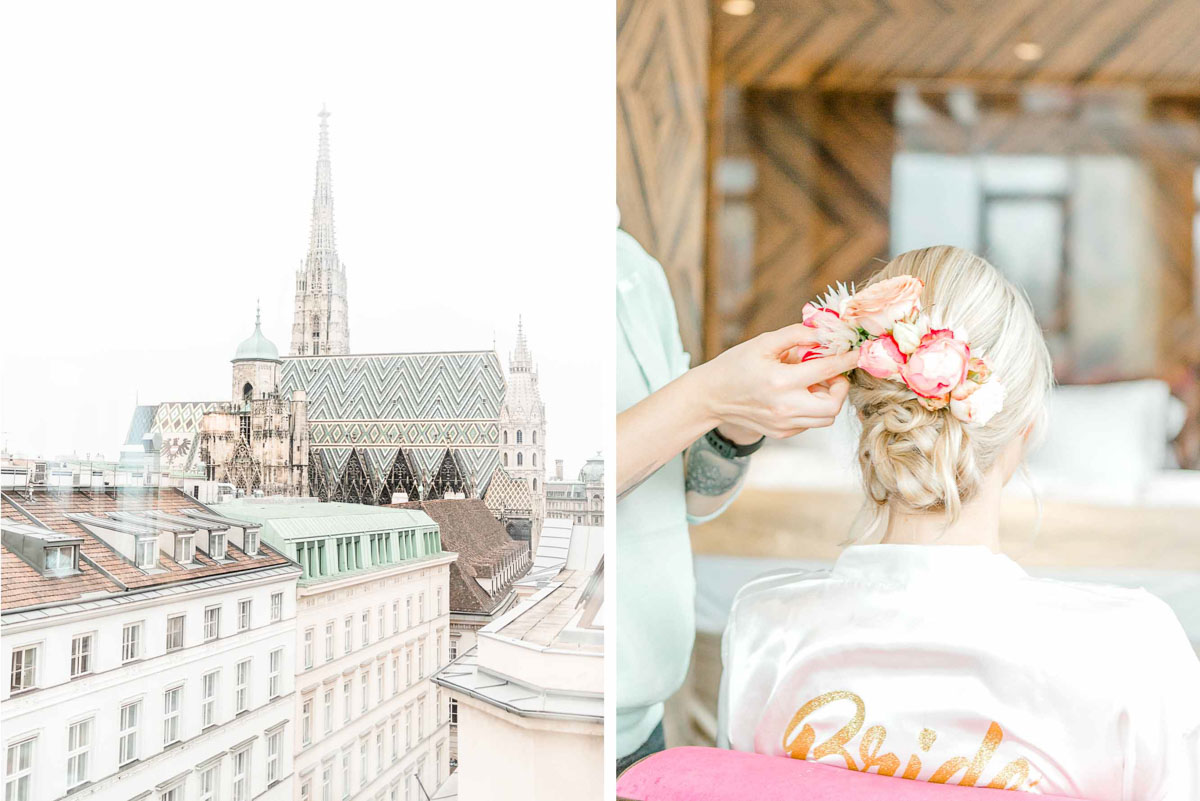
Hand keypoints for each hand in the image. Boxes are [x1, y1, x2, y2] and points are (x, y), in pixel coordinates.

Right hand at [696, 324, 858, 439]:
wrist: (711, 396)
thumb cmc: (735, 365)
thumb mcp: (764, 343)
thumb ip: (797, 335)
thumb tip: (826, 331)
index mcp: (780, 381)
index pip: (826, 370)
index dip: (847, 358)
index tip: (858, 351)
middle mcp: (784, 407)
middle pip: (833, 404)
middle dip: (841, 386)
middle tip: (833, 373)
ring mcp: (783, 424)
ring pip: (826, 418)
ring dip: (828, 399)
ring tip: (815, 383)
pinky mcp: (782, 433)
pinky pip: (811, 422)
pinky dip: (813, 408)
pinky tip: (799, 394)